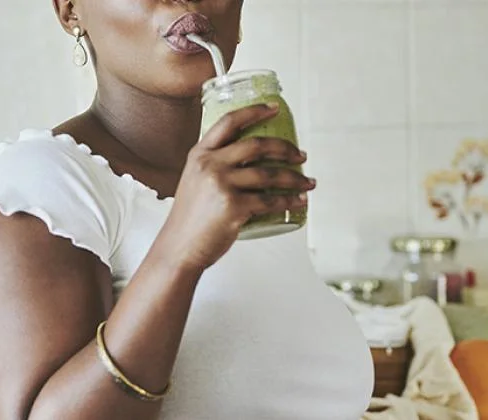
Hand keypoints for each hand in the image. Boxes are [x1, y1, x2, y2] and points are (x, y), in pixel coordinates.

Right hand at [153, 103, 313, 272]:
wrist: (179, 247)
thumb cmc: (190, 218)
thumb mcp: (196, 180)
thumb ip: (216, 165)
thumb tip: (251, 159)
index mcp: (200, 154)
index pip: (229, 122)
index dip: (254, 111)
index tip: (274, 108)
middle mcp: (209, 165)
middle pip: (256, 145)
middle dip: (285, 148)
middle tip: (301, 155)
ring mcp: (221, 185)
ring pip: (269, 174)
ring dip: (295, 178)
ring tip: (307, 182)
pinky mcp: (233, 207)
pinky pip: (270, 200)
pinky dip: (289, 200)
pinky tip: (298, 201)